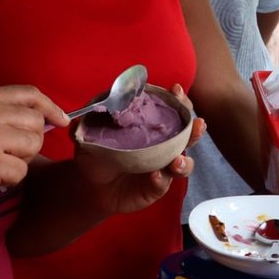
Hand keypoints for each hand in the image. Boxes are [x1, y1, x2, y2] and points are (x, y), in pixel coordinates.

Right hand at [0, 85, 66, 210]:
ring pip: (33, 147)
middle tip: (9, 152)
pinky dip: (9, 179)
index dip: (50, 106)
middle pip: (36, 122)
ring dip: (20, 160)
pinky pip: (20, 172)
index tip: (61, 120)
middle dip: (30, 141)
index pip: (30, 93)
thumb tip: (42, 118)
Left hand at [75, 86, 206, 216]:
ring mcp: (162, 168)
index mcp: (151, 127)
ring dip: (184, 161)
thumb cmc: (96, 154)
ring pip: (183, 164)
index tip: (176, 90)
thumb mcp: (88, 135)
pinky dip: (161, 180)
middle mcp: (163, 146)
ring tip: (177, 161)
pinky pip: (163, 184)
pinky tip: (155, 176)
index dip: (178, 100)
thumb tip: (81, 114)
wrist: (90, 185)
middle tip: (197, 124)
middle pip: (186, 136)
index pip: (171, 110)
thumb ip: (87, 122)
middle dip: (195, 129)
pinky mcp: (155, 188)